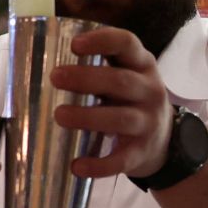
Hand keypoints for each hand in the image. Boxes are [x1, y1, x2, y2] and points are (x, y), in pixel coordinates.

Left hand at [51, 27, 172, 179]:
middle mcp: (150, 90)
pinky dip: (99, 165)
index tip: (74, 45)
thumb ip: (98, 66)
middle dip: (87, 79)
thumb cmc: (130, 98)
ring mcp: (148, 122)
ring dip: (88, 117)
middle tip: (55, 77)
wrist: (164, 140)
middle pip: (121, 82)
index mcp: (142, 64)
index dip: (102, 41)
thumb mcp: (126, 74)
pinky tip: (77, 166)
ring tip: (59, 115)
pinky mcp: (141, 152)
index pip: (127, 44)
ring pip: (120, 119)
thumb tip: (43, 64)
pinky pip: (121, 160)